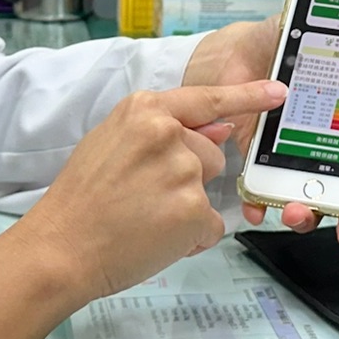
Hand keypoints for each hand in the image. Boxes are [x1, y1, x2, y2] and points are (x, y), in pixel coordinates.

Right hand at [14, 79, 287, 300]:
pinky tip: (154, 239)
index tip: (277, 90)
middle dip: (190, 178)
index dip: (246, 95)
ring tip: (144, 220)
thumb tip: (219, 131)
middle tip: (143, 199)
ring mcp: (183, 171)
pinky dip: (190, 238)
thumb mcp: (112, 146)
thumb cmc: (80, 201)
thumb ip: (163, 133)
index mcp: (144, 110)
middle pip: (211, 154)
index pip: (206, 99)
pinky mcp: (193, 209)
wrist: (60, 248)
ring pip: (209, 191)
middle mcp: (167, 133)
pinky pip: (210, 225)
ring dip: (188, 210)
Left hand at [186, 22, 338, 251]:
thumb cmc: (295, 55)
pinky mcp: (257, 161)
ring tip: (299, 209)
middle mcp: (323, 159)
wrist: (244, 50)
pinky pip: (257, 192)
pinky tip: (258, 205)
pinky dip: (258, 203)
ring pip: (303, 204)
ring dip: (304, 216)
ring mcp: (290, 163)